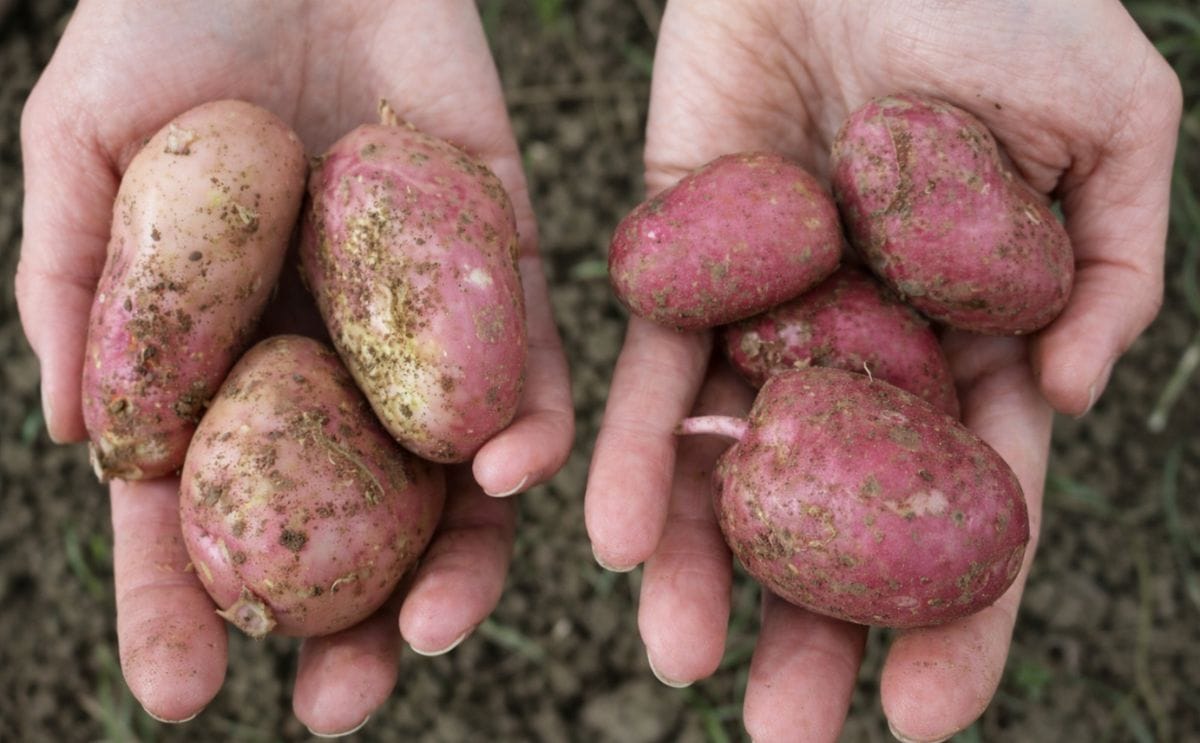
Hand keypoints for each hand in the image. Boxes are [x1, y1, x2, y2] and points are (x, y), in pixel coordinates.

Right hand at [17, 0, 572, 733]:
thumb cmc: (165, 24)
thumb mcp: (84, 146)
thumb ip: (76, 285)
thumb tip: (82, 443)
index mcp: (220, 350)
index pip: (198, 500)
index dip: (182, 596)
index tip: (181, 691)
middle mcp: (327, 355)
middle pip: (340, 516)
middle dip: (338, 616)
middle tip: (335, 705)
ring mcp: (420, 319)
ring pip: (446, 472)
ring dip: (450, 561)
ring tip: (431, 630)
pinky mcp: (506, 260)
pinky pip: (531, 361)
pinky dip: (529, 425)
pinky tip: (515, 475)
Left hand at [586, 1, 1177, 739]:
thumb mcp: (1112, 120)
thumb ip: (1121, 263)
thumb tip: (1063, 405)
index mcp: (975, 336)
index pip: (968, 501)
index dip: (957, 610)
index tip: (929, 714)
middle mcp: (865, 347)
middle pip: (839, 514)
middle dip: (816, 626)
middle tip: (787, 733)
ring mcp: (768, 314)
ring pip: (730, 465)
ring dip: (705, 568)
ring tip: (681, 662)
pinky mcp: (678, 268)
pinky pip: (647, 377)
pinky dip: (628, 453)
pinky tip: (610, 536)